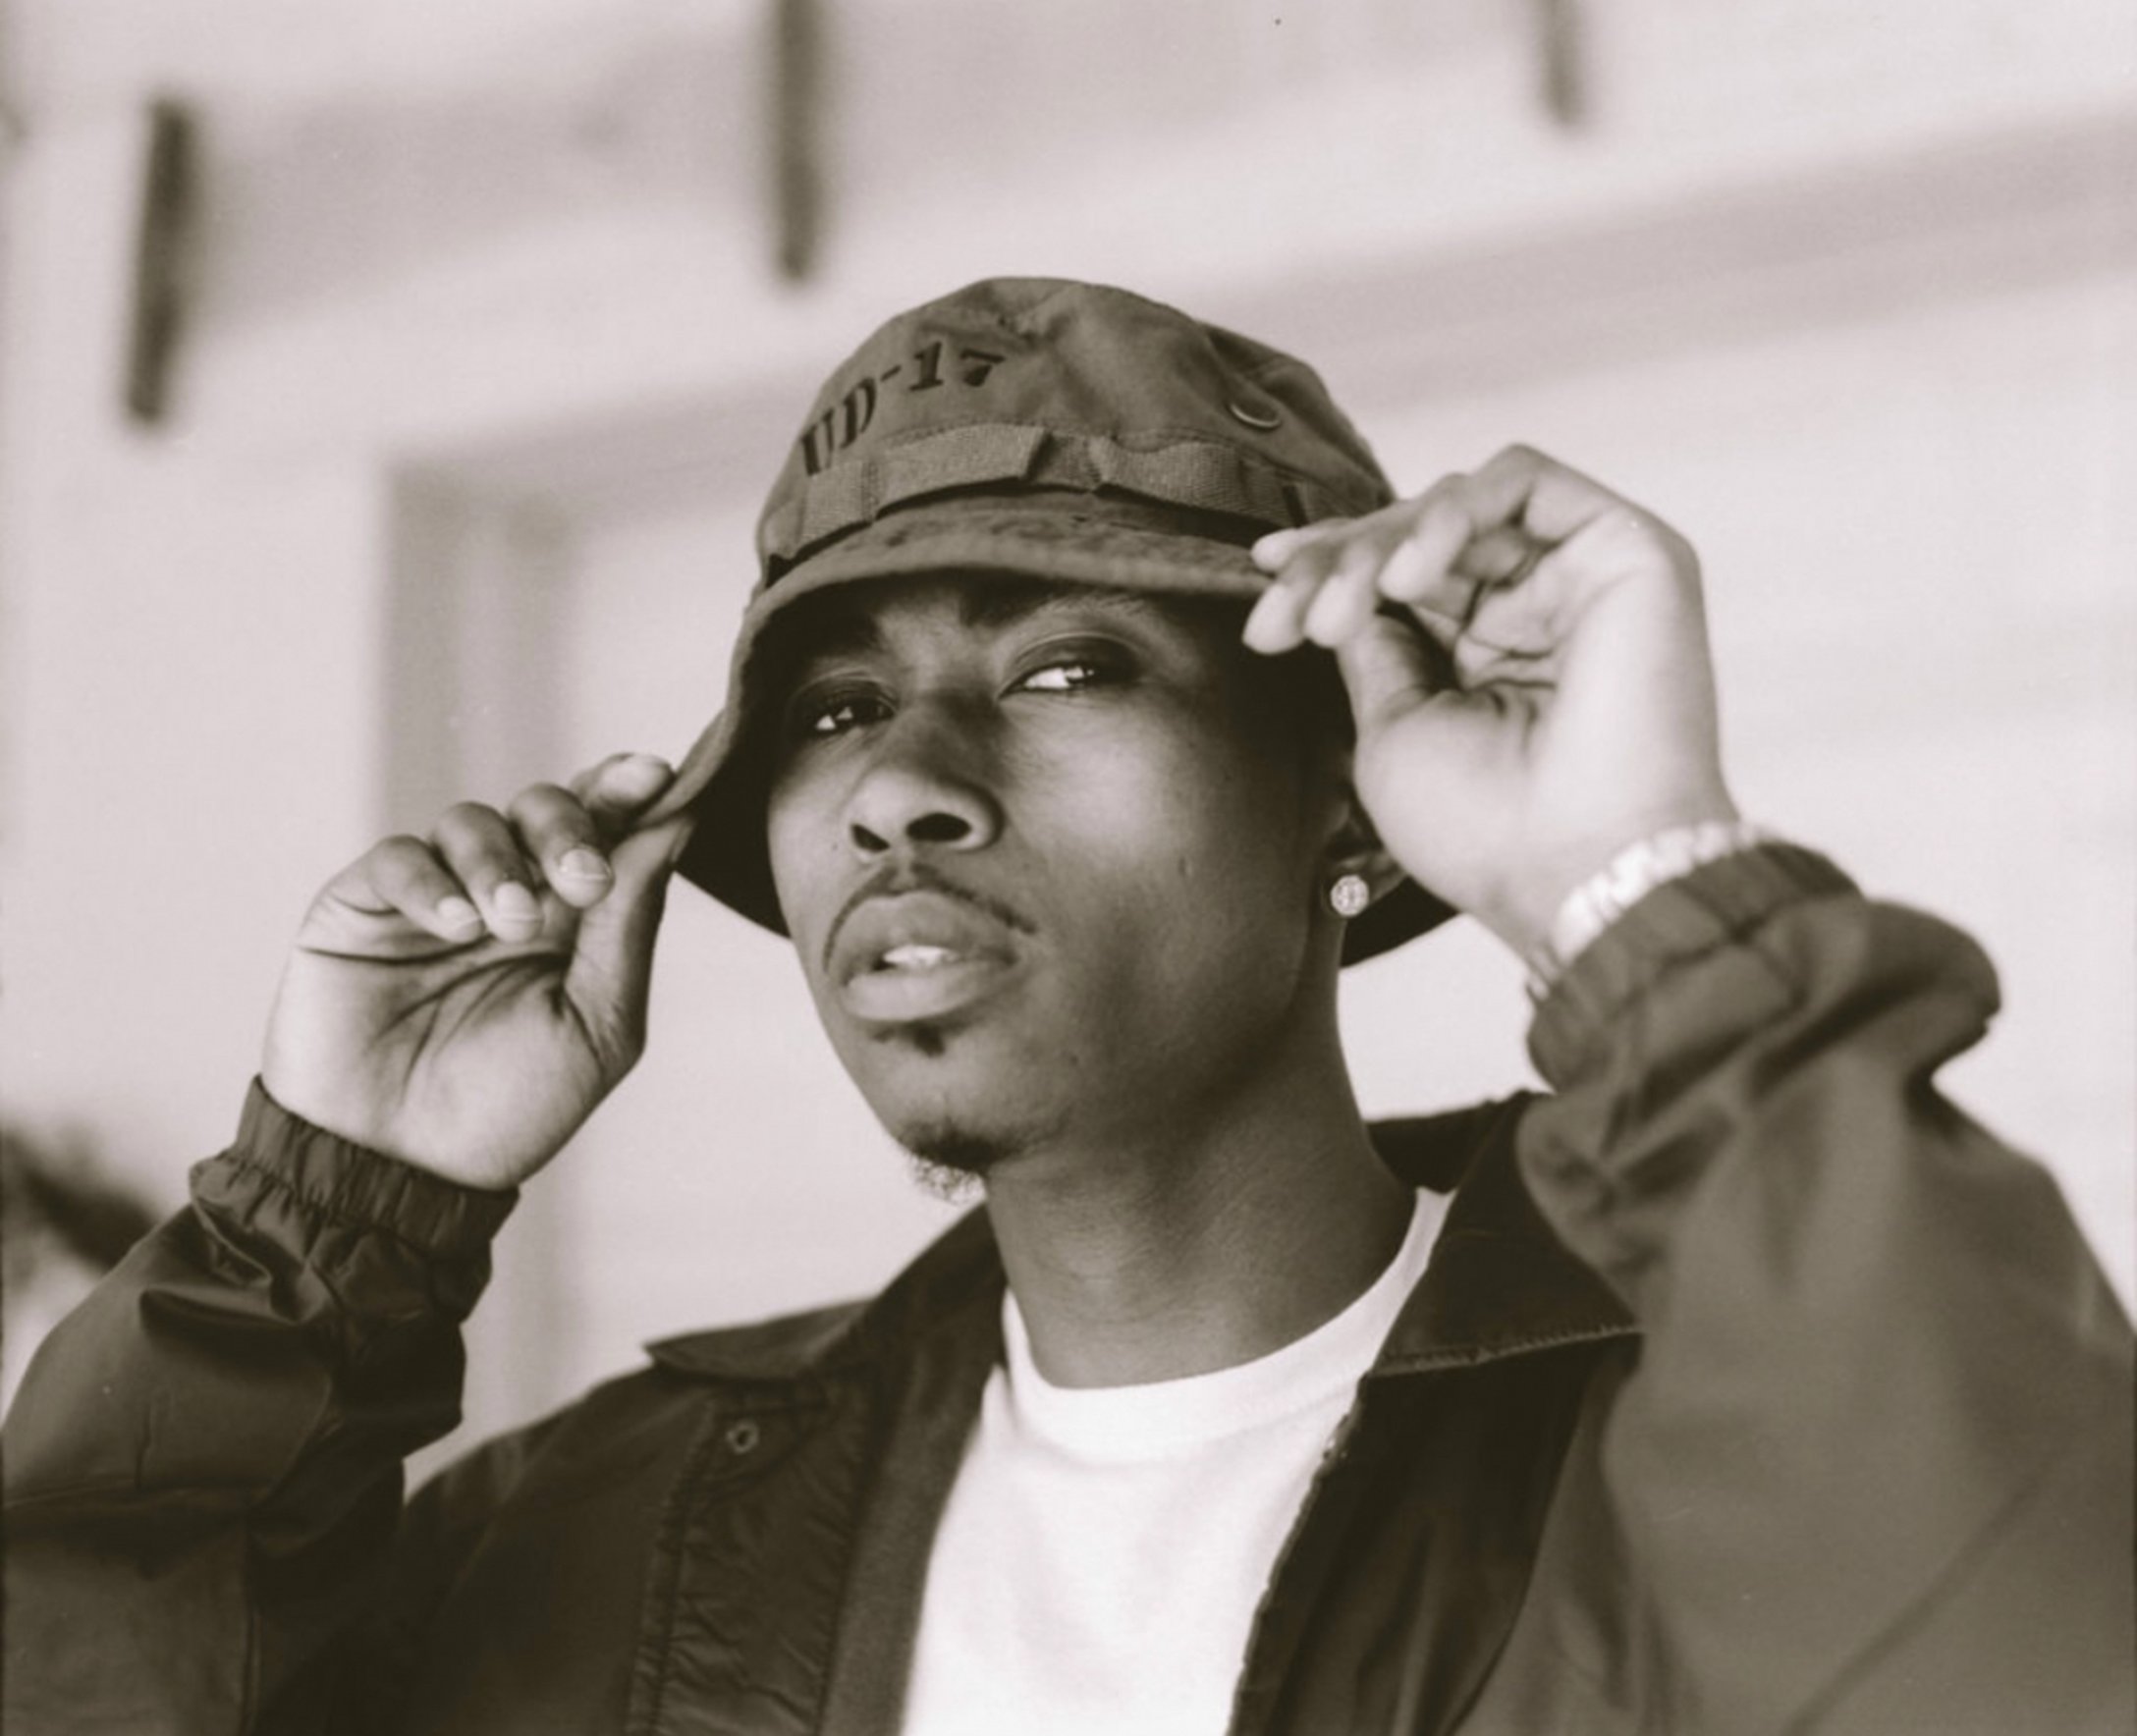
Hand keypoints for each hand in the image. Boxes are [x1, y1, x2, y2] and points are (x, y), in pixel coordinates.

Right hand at [261, 754, 694, 1190]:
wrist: (397, 1170)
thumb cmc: (508, 1109)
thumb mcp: (596, 1024)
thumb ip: (630, 925)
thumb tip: (674, 826)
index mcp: (575, 920)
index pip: (607, 829)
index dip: (629, 790)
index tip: (658, 774)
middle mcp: (507, 894)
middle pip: (543, 806)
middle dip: (568, 825)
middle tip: (581, 879)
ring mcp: (433, 897)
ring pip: (472, 820)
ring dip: (500, 860)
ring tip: (507, 924)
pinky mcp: (362, 907)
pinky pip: (399, 856)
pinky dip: (432, 880)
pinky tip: (455, 926)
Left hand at [1245, 445, 1737, 959]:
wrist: (1580, 868)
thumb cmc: (1487, 830)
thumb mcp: (1394, 732)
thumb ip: (1374, 649)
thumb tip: (1340, 589)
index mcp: (1487, 659)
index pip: (1398, 578)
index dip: (1326, 566)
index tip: (1261, 579)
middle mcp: (1538, 611)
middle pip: (1418, 534)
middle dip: (1336, 560)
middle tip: (1289, 620)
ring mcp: (1582, 576)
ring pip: (1458, 503)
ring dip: (1379, 545)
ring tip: (1340, 614)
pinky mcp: (1627, 547)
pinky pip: (1522, 480)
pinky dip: (1449, 512)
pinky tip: (1405, 575)